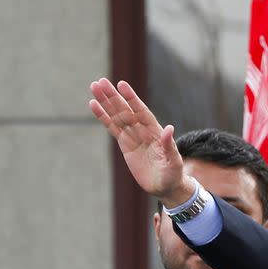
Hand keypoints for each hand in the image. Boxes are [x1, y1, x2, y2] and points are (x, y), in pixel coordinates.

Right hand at [89, 78, 192, 206]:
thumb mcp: (174, 161)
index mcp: (156, 131)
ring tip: (94, 87)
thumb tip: (170, 128)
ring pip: (117, 116)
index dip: (131, 99)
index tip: (121, 84)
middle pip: (126, 110)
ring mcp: (134, 136)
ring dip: (106, 102)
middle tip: (100, 82)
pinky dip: (103, 118)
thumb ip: (169, 146)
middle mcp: (144, 130)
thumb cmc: (173, 174)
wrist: (166, 186)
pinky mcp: (125, 145)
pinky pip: (113, 128)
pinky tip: (94, 105)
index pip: (141, 112)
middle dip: (113, 96)